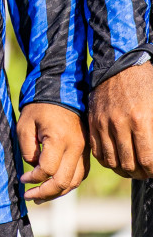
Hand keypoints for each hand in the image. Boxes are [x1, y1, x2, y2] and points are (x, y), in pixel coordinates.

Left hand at [19, 101, 88, 200]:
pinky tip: (55, 188)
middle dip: (45, 192)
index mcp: (59, 140)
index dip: (33, 178)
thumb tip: (35, 167)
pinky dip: (67, 185)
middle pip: (63, 181)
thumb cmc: (39, 108)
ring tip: (40, 197)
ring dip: (57, 193)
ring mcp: (84, 151)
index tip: (22, 179)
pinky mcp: (86, 152)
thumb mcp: (24, 124)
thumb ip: (28, 148)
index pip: (47, 170)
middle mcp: (76, 148)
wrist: (61, 94)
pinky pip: (80, 175)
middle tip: (29, 196)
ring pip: (74, 182)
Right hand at [89, 61, 152, 178]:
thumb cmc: (146, 86)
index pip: (147, 159)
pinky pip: (97, 150)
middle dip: (140, 173)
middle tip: (145, 172)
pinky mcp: (92, 121)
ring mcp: (103, 123)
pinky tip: (116, 160)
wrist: (119, 67)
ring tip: (131, 169)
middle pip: (129, 164)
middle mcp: (120, 123)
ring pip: (111, 160)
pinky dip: (107, 160)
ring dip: (123, 170)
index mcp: (141, 120)